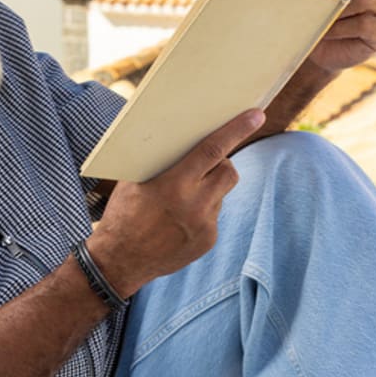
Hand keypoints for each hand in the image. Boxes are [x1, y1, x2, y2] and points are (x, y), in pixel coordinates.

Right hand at [87, 109, 265, 298]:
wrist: (119, 261)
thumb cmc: (122, 214)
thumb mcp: (135, 181)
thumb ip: (162, 163)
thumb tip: (184, 142)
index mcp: (174, 185)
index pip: (213, 150)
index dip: (236, 130)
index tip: (256, 115)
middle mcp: (194, 205)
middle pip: (228, 171)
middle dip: (222, 162)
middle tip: (208, 163)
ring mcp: (204, 226)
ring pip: (221, 194)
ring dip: (208, 188)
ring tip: (182, 198)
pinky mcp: (208, 241)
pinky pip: (213, 215)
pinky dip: (201, 211)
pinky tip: (179, 220)